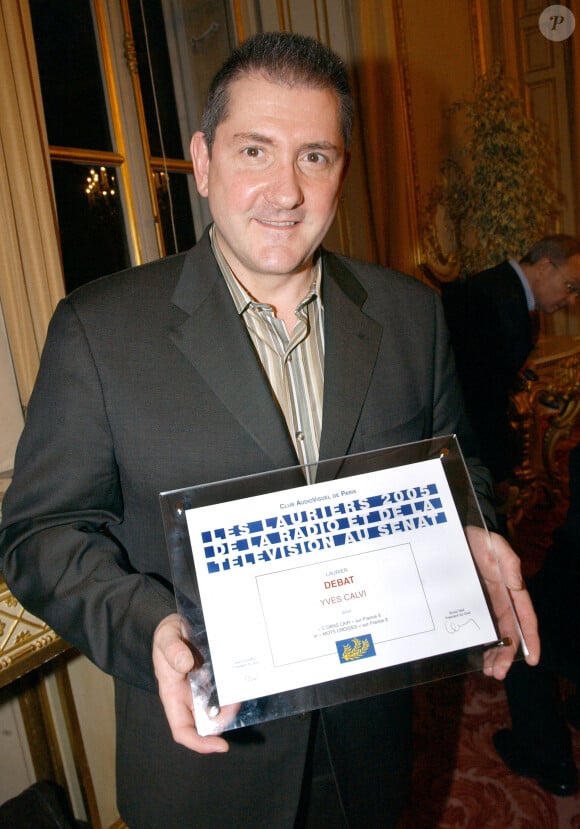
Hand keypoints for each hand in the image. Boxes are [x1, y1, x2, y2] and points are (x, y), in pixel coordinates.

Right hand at [152, 613, 236, 752]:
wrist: (180, 621)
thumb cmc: (168, 636)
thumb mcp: (166, 639)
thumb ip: (172, 650)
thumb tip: (185, 664)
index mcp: (173, 695)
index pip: (183, 730)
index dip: (200, 743)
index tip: (221, 745)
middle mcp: (190, 696)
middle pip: (208, 721)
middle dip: (224, 718)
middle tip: (236, 703)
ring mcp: (204, 688)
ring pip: (221, 706)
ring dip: (232, 702)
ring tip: (240, 688)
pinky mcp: (216, 677)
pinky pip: (227, 688)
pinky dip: (235, 687)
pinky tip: (242, 677)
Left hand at [466, 527, 539, 679]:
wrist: (452, 533)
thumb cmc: (477, 537)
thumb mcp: (494, 544)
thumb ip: (509, 563)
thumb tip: (517, 586)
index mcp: (509, 588)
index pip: (524, 616)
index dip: (530, 638)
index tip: (532, 660)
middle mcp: (499, 598)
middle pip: (508, 631)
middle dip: (506, 654)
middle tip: (498, 673)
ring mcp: (484, 602)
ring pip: (493, 633)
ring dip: (494, 653)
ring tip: (489, 671)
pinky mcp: (467, 603)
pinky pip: (475, 626)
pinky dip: (478, 643)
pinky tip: (477, 657)